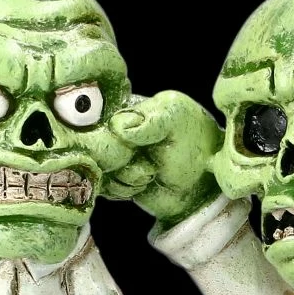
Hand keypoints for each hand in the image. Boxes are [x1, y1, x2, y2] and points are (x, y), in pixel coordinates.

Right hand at [105, 91, 222, 224]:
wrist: (203, 183)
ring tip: (151, 171)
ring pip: (96, 166)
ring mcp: (112, 156)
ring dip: (126, 175)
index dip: (108, 133)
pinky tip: (145, 183)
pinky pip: (102, 186)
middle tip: (145, 160)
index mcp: (126, 107)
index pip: (93, 116)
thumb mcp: (178, 119)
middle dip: (118, 157)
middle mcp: (113, 131)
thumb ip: (151, 118)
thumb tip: (119, 128)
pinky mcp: (113, 179)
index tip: (130, 144)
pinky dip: (124, 188)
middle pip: (90, 144)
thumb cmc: (195, 143)